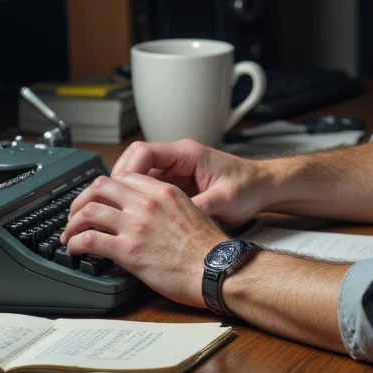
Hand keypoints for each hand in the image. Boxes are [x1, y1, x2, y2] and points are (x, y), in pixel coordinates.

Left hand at [61, 171, 223, 307]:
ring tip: (69, 234)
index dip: (106, 188)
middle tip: (77, 214)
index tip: (100, 199)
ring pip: (90, 211)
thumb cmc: (208, 248)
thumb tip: (149, 214)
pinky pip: (90, 239)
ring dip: (73, 223)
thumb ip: (167, 206)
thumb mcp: (191, 211)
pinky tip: (74, 248)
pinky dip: (75, 242)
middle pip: (101, 187)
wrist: (216, 269)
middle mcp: (147, 203)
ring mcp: (136, 225)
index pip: (123, 177)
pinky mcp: (128, 250)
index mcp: (163, 192)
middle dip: (83, 200)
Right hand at [110, 139, 272, 226]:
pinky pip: (151, 189)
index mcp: (188, 154)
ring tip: (115, 212)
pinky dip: (140, 200)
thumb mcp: (225, 200)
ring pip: (141, 177)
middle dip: (119, 182)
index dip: (126, 170)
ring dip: (127, 192)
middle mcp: (179, 159)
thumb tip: (176, 220)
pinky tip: (135, 217)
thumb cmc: (249, 187)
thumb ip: (199, 207)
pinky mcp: (179, 185)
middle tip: (107, 204)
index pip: (144, 152)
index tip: (117, 189)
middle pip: (136, 162)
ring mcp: (177, 172)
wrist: (265, 187)